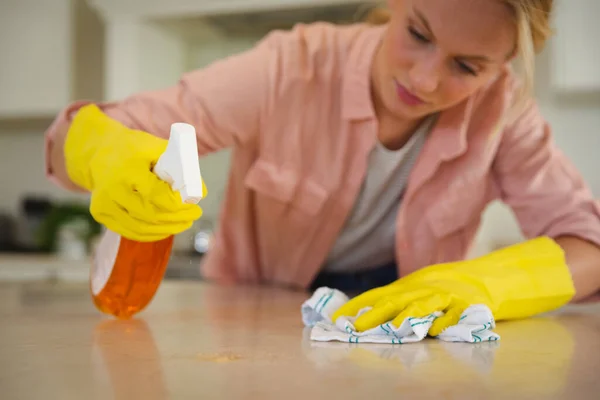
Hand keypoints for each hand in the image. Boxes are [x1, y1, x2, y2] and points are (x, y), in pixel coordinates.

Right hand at [64, 104, 205, 240]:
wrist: (98, 152)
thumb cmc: (133, 149)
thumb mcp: (156, 147)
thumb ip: (180, 166)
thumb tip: (200, 192)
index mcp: (127, 169)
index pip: (156, 195)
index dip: (178, 204)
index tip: (195, 203)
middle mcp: (112, 189)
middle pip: (151, 214)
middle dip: (178, 218)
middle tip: (195, 214)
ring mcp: (104, 204)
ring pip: (142, 227)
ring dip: (168, 229)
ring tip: (185, 222)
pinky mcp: (101, 214)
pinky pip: (131, 231)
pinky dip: (153, 233)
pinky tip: (167, 228)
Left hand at [332, 237, 575, 334]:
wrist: (492, 275)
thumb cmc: (451, 284)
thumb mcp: (422, 286)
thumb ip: (399, 297)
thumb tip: (368, 310)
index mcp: (412, 283)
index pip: (379, 293)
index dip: (358, 304)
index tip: (338, 317)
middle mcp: (426, 287)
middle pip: (396, 301)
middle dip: (374, 315)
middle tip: (354, 329)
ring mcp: (447, 295)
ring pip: (423, 306)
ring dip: (406, 319)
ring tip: (391, 330)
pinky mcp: (469, 304)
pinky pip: (455, 315)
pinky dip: (444, 323)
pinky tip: (434, 332)